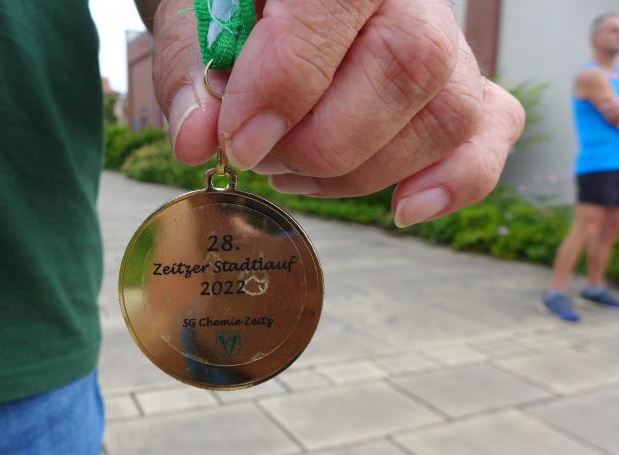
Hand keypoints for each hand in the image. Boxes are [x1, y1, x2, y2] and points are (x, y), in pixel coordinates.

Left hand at [152, 0, 524, 226]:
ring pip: (448, 114)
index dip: (286, 84)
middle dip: (322, 141)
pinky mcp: (462, 88)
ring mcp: (448, 42)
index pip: (338, 8)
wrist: (265, 8)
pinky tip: (403, 208)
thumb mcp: (192, 23)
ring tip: (291, 171)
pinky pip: (489, 132)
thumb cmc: (229, 9)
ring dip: (361, 171)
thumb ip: (191, 71)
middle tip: (260, 157)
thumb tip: (198, 139)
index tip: (239, 142)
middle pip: (408, 67)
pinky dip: (455, 180)